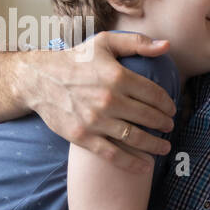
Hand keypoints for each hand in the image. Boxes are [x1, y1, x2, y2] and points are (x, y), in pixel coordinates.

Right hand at [15, 31, 176, 173]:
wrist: (38, 79)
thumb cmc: (75, 60)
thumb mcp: (104, 43)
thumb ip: (137, 43)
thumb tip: (167, 45)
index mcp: (117, 76)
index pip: (154, 94)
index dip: (168, 104)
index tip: (172, 110)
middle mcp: (109, 99)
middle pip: (149, 117)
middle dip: (164, 124)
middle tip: (169, 127)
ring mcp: (96, 120)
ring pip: (136, 138)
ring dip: (155, 145)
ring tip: (165, 147)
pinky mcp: (83, 137)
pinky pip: (113, 154)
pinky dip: (132, 163)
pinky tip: (146, 166)